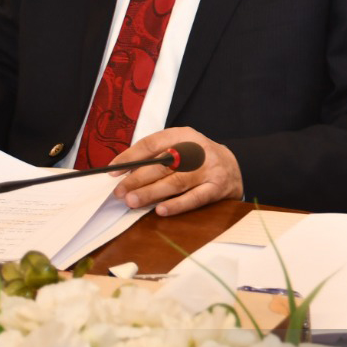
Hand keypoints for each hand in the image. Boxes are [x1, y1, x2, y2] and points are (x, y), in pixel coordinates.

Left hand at [111, 127, 242, 215]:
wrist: (233, 167)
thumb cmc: (197, 159)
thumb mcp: (179, 147)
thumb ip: (156, 156)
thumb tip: (123, 172)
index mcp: (184, 135)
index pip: (153, 143)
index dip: (131, 156)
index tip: (113, 170)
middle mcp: (197, 150)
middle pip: (163, 163)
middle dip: (138, 178)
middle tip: (119, 191)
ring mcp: (208, 169)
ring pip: (176, 182)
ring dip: (151, 192)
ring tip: (132, 201)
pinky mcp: (216, 188)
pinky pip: (194, 198)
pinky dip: (177, 205)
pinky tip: (160, 211)